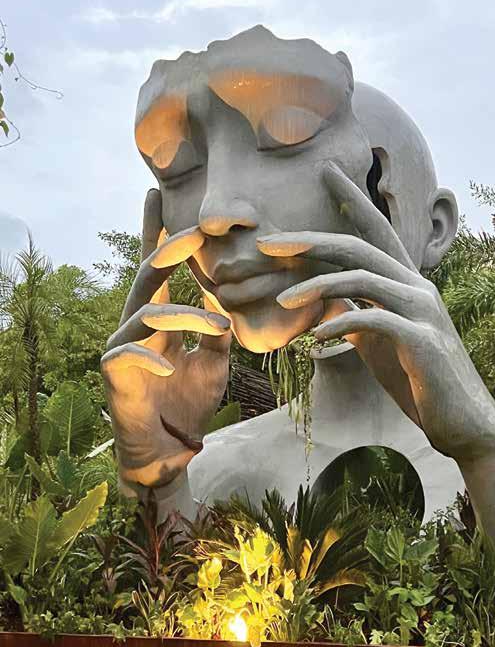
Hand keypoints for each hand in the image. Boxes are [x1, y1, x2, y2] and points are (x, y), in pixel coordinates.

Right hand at [101, 189, 230, 493]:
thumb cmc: (187, 405)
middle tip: (193, 233)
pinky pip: (130, 355)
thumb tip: (228, 303)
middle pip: (145, 277)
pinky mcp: (114, 375)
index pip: (155, 271)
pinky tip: (172, 370)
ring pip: (149, 314)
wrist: (168, 451)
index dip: (154, 234)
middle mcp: (136, 327)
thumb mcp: (214, 364)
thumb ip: (217, 333)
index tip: (154, 195)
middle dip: (167, 250)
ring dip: (189, 317)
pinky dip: (154, 359)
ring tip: (221, 329)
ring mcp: (122, 350)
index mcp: (158, 321)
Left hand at [258, 161, 494, 458]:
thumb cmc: (419, 381)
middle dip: (311, 240)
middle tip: (267, 244)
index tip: (326, 170)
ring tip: (282, 302)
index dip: (352, 199)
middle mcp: (418, 288)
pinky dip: (341, 325)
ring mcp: (424, 312)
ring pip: (365, 278)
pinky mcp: (423, 342)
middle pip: (360, 247)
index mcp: (407, 284)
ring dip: (317, 287)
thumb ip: (358, 314)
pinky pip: (374, 321)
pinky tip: (315, 339)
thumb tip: (328, 301)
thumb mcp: (380, 343)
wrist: (463, 424)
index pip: (376, 231)